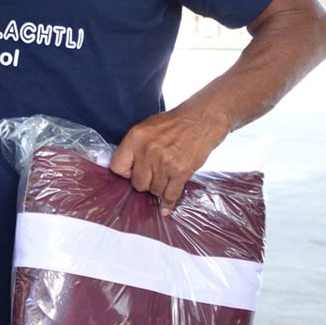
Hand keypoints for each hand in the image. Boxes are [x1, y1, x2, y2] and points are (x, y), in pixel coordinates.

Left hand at [109, 0, 325, 216]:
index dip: (124, 174)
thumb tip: (123, 171)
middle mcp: (148, 149)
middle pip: (136, 183)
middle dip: (145, 183)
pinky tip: (167, 208)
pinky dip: (169, 203)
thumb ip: (136, 148)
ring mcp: (164, 161)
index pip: (117, 167)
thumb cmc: (177, 122)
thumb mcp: (150, 127)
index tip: (131, 175)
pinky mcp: (181, 170)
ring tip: (167, 179)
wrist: (207, 116)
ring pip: (153, 190)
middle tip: (155, 176)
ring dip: (159, 189)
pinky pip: (170, 194)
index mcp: (136, 136)